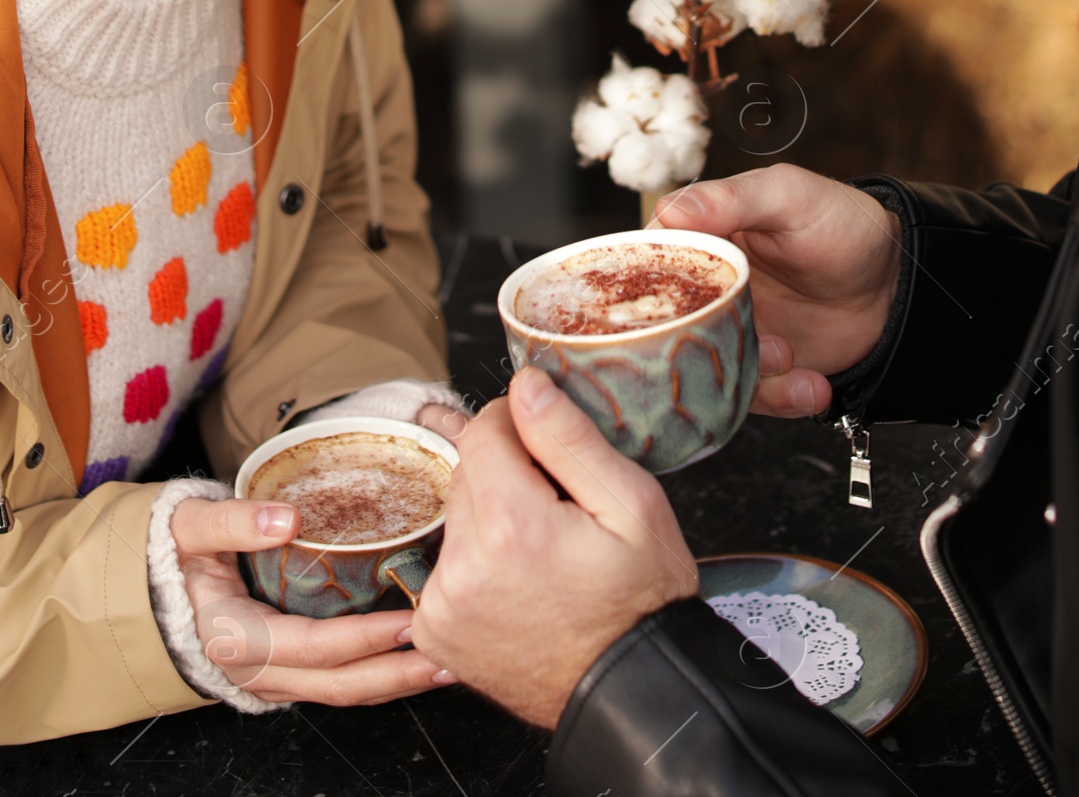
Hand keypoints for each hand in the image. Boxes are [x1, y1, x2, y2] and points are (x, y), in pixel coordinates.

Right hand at [170, 496, 454, 705]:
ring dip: (397, 680)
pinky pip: (337, 681)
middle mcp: (260, 671)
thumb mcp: (189, 528)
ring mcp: (274, 678)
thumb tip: (284, 520)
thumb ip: (233, 522)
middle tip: (452, 650)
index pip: (314, 647)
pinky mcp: (287, 672)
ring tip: (448, 658)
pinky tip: (412, 654)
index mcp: (237, 638)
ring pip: (344, 691)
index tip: (412, 619)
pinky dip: (378, 672)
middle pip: (341, 684)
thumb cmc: (170, 555)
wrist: (147, 590)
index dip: (365, 638)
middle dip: (400, 674)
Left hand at [411, 369, 697, 728]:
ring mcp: (444, 605)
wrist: (631, 692)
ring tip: (543, 552)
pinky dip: (476, 563)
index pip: (482, 430)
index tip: (550, 450)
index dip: (519, 427)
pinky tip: (520, 582)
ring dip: (491, 519)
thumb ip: (569, 437)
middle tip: (558, 508)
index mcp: (511, 527)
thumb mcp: (631, 504)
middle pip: (466, 473)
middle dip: (508, 476)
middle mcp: (464, 568)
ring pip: (457, 517)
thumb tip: (524, 385)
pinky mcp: (437, 631)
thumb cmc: (641, 600)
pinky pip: (446, 565)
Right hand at [655, 166, 900, 416]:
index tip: (672, 307)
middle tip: (751, 336)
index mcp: (701, 240)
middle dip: (705, 343)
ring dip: (748, 374)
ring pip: (708, 369)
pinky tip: (811, 385)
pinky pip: (750, 397)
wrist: (895, 281)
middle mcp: (708, 290)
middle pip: (671, 328)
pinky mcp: (760, 369)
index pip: (649, 264)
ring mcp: (732, 332)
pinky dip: (780, 398)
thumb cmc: (841, 223)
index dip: (649, 290)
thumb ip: (730, 199)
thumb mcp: (788, 195)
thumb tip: (667, 209)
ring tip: (789, 356)